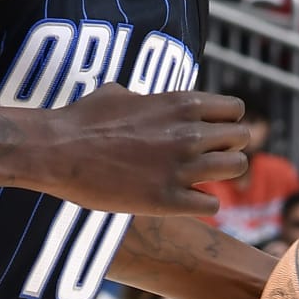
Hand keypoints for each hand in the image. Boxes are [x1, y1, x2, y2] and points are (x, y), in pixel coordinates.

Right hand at [22, 85, 251, 217]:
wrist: (56, 150)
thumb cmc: (81, 119)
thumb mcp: (119, 93)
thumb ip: (148, 99)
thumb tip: (146, 100)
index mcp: (181, 104)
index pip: (235, 110)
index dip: (225, 123)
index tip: (208, 133)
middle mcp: (189, 134)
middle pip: (242, 140)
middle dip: (227, 149)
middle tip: (204, 158)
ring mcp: (181, 168)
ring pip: (237, 169)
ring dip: (220, 175)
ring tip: (197, 179)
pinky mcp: (168, 201)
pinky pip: (213, 204)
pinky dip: (202, 204)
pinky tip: (182, 200)